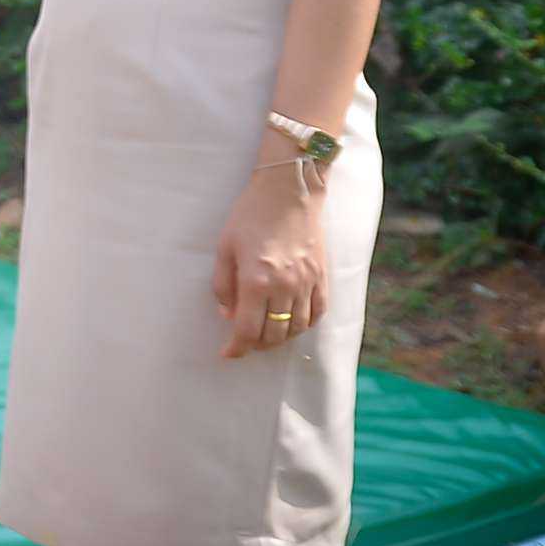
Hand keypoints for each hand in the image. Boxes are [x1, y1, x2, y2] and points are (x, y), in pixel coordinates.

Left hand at [211, 161, 329, 358]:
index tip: (227, 354)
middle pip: (273, 334)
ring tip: (265, 335)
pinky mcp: (322, 277)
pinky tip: (291, 323)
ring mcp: (307, 283)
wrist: (289, 191)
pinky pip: (317, 313)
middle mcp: (284, 286)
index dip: (236, 348)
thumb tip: (227, 315)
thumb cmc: (250, 215)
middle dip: (256, 345)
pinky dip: (303, 325)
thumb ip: (223, 285)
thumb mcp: (225, 247)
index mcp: (256, 280)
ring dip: (279, 338)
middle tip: (244, 343)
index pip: (247, 330)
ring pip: (296, 328)